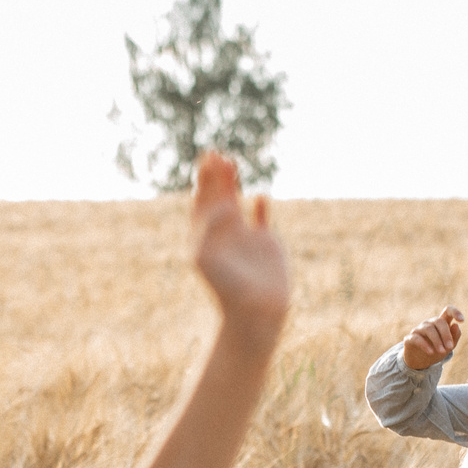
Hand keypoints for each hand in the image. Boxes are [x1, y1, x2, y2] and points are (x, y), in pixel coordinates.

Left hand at [190, 150, 288, 330]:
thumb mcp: (208, 256)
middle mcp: (223, 235)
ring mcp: (245, 239)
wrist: (254, 312)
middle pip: (216, 199)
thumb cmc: (228, 288)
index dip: (203, 181)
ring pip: (236, 205)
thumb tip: (223, 204)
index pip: (201, 203)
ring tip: (232, 163)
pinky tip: (260, 198)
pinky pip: (261, 221)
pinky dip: (260, 208)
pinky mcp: (266, 246)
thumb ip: (211, 228)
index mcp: (205, 238)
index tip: (207, 160)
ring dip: (233, 184)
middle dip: (215, 177)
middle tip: (216, 154)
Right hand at [402, 306, 463, 368]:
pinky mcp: (410, 338)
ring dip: (437, 341)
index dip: (455, 312)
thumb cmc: (437, 351)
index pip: (448, 310)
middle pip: (439, 321)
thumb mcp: (449, 346)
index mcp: (441, 323)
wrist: (421, 363)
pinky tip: (430, 352)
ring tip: (442, 352)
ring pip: (429, 329)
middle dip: (446, 334)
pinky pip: (417, 338)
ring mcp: (419, 330)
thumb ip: (455, 336)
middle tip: (450, 347)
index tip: (462, 320)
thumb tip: (456, 325)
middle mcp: (430, 323)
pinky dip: (424, 345)